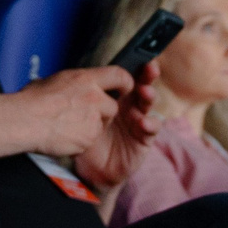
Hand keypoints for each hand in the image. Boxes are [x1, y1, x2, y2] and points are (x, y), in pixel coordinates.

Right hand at [0, 66, 131, 160]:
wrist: (25, 121)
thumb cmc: (31, 101)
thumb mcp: (53, 80)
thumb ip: (70, 83)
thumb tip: (69, 84)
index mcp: (85, 80)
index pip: (119, 75)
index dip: (125, 82)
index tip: (125, 87)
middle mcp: (94, 98)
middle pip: (112, 106)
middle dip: (102, 112)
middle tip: (82, 114)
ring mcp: (93, 120)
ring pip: (101, 124)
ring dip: (90, 126)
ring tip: (67, 124)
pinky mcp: (89, 138)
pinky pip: (90, 140)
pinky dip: (80, 140)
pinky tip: (64, 135)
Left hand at [69, 63, 159, 192]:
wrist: (90, 170)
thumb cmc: (87, 139)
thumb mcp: (83, 115)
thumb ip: (84, 98)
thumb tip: (75, 77)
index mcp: (117, 98)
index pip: (128, 78)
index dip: (135, 67)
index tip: (140, 57)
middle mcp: (130, 107)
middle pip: (142, 86)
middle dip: (148, 76)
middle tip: (150, 69)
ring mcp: (138, 122)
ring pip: (148, 105)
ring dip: (149, 97)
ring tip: (145, 93)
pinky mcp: (143, 140)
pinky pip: (151, 129)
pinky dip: (150, 124)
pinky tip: (144, 122)